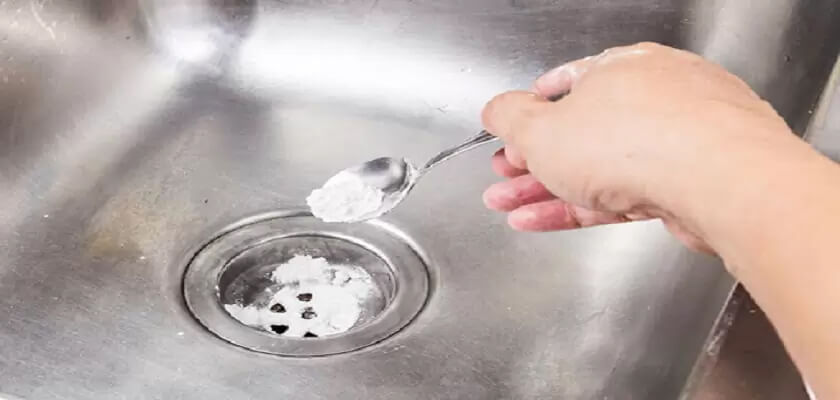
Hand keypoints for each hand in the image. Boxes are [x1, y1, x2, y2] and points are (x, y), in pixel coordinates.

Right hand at [481, 42, 800, 252]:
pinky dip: (583, 208)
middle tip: (503, 179)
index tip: (509, 135)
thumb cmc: (637, 142)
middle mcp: (655, 97)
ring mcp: (676, 142)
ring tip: (509, 208)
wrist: (722, 183)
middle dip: (532, 162)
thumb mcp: (542, 130)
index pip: (565, 86)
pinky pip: (622, 194)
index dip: (529, 114)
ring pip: (599, 167)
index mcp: (622, 67)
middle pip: (580, 132)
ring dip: (548, 190)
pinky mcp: (688, 184)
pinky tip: (545, 221)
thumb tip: (495, 110)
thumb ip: (510, 119)